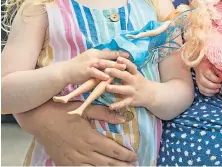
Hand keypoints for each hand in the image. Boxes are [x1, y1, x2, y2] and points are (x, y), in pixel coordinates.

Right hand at [15, 100, 136, 165]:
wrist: (39, 119)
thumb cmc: (63, 110)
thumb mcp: (85, 108)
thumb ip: (104, 113)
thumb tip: (123, 118)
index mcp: (90, 138)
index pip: (113, 150)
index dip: (125, 155)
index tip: (134, 156)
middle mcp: (83, 152)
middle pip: (107, 163)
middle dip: (121, 165)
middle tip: (133, 166)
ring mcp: (73, 160)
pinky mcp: (64, 163)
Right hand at [62, 49, 127, 85]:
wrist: (65, 71)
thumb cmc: (78, 67)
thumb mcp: (89, 59)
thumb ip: (99, 59)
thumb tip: (110, 57)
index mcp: (95, 52)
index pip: (109, 52)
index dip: (119, 54)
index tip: (128, 55)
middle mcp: (93, 56)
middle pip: (108, 56)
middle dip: (119, 59)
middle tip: (129, 60)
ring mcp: (89, 63)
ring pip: (103, 63)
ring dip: (113, 66)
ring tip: (122, 68)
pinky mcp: (85, 70)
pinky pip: (94, 72)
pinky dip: (101, 74)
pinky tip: (107, 77)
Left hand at [105, 57, 151, 109]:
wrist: (152, 94)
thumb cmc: (139, 82)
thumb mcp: (135, 74)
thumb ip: (126, 68)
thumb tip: (115, 57)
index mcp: (135, 74)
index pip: (131, 66)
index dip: (125, 61)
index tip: (117, 58)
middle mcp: (134, 81)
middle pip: (125, 76)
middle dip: (116, 73)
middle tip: (106, 70)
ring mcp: (133, 91)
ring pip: (123, 89)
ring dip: (115, 88)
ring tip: (106, 87)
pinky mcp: (132, 101)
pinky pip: (124, 103)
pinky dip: (117, 105)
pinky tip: (110, 106)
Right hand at [195, 58, 221, 95]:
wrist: (201, 64)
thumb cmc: (210, 65)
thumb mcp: (215, 65)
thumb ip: (220, 71)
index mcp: (204, 67)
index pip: (209, 75)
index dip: (216, 79)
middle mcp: (199, 74)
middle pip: (204, 82)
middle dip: (213, 86)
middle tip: (220, 85)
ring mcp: (198, 80)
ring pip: (202, 88)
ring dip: (211, 91)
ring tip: (217, 90)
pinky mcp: (198, 84)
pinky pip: (201, 91)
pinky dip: (208, 93)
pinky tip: (213, 92)